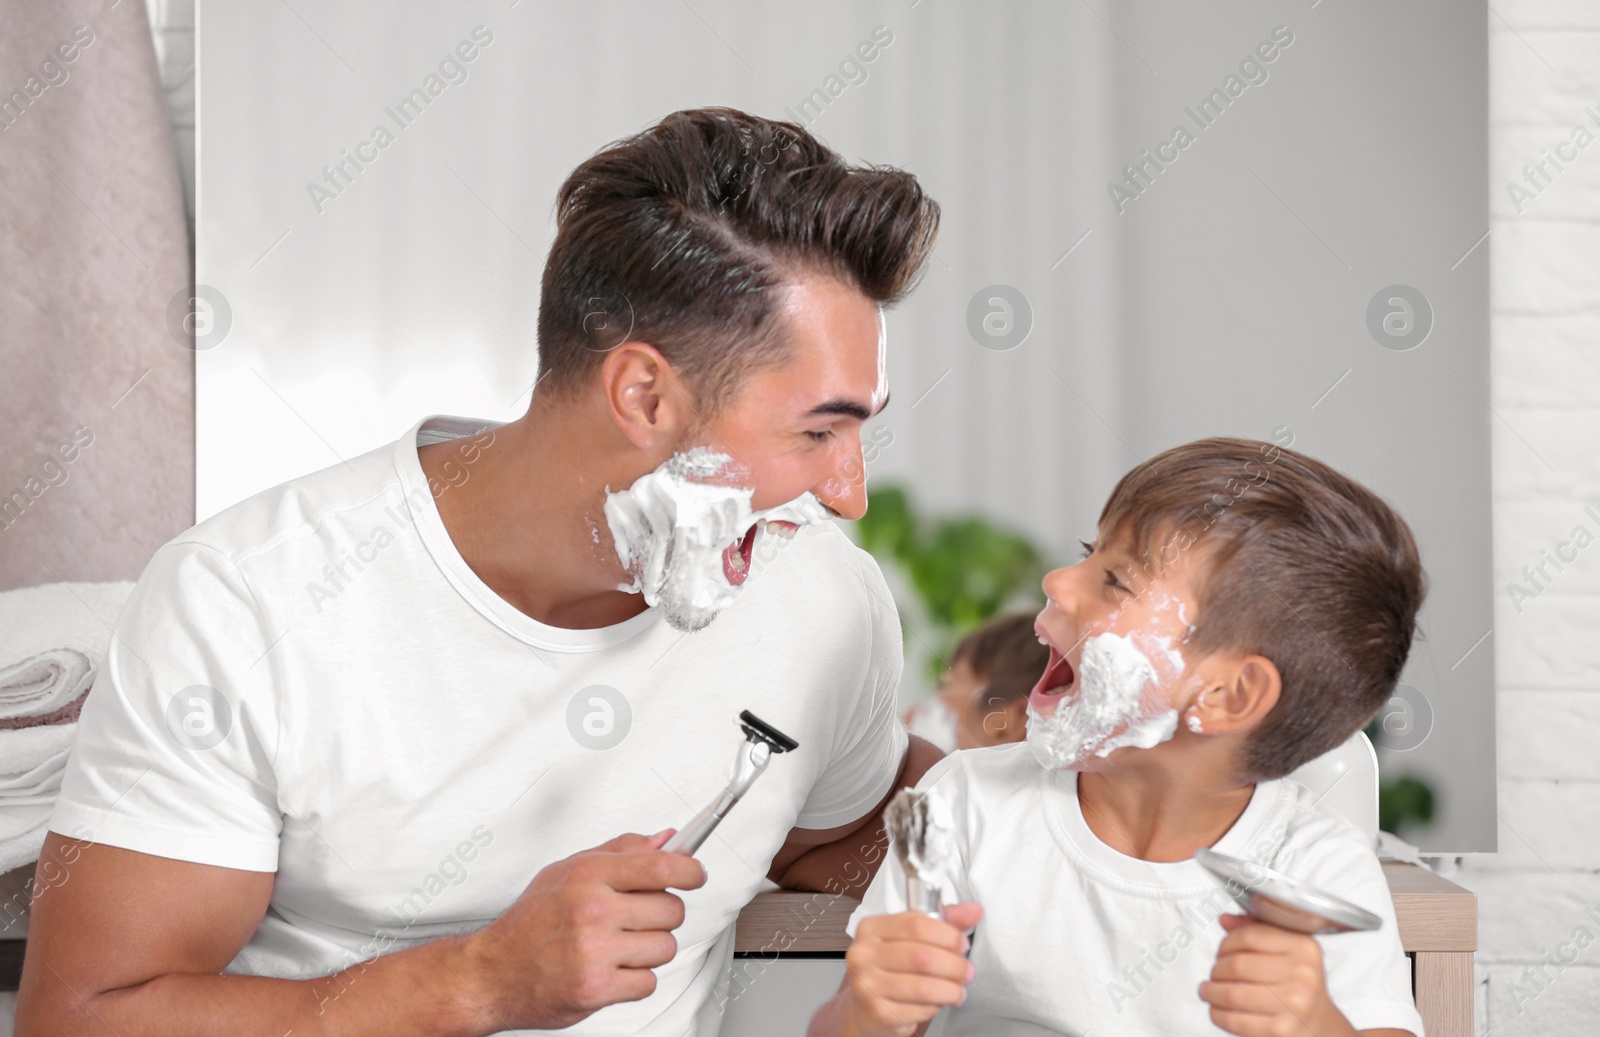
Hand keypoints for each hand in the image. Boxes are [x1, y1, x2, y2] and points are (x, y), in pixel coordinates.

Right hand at [462, 829, 706, 1029]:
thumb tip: (666, 839)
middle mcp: (592, 910)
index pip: (660, 865)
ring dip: (650, 949)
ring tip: (620, 946)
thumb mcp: (566, 870)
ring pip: (666, 947)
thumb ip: (620, 851)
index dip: (689, 870)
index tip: (696, 874)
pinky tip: (612, 969)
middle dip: (662, 915)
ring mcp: (595, 950)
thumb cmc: (529, 924)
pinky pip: (649, 981)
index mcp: (587, 875)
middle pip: (671, 909)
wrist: (492, 973)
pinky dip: (636, 979)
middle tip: (638, 918)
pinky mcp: (597, 987)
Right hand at [839, 902, 982, 1036]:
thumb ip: (943, 923)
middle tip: (966, 971)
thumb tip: (974, 910)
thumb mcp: (911, 939)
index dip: (947, 935)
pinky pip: (919, 1009)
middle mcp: (864, 954)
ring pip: (924, 986)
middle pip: (923, 956)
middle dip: (954, 965)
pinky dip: (936, 1007)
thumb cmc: (890, 968)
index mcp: (872, 928)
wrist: (863, 1007)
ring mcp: (867, 984)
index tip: (962, 944)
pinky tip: (936, 1002)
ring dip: (950, 990)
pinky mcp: (877, 1012)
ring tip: (958, 991)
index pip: (916, 924)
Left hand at [1199, 913, 1357, 1036]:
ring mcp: (1293, 1004)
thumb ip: (1257, 929)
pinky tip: (1216, 1009)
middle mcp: (1302, 974)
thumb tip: (1226, 919)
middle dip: (1216, 969)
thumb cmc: (1299, 985)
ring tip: (1207, 991)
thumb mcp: (1288, 950)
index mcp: (1303, 947)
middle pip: (1237, 964)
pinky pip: (1235, 1020)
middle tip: (1213, 974)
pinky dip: (1217, 1014)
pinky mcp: (1280, 1030)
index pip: (1249, 935)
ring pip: (1232, 992)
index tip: (1220, 952)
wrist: (1320, 1025)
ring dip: (1211, 992)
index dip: (1226, 943)